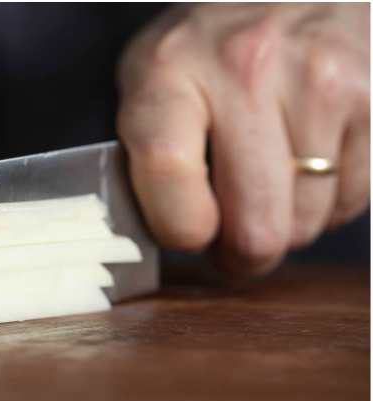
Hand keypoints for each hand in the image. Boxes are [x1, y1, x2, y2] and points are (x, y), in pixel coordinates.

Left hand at [118, 3, 369, 276]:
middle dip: (243, 254)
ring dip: (289, 225)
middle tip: (234, 242)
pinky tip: (310, 164)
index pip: (168, 176)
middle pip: (255, 226)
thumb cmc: (209, 51)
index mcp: (168, 71)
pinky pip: (353, 197)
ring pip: (308, 222)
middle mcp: (247, 68)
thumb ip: (145, 160)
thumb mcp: (152, 82)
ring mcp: (320, 79)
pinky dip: (331, 200)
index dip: (181, 230)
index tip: (189, 232)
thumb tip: (162, 247)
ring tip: (271, 187)